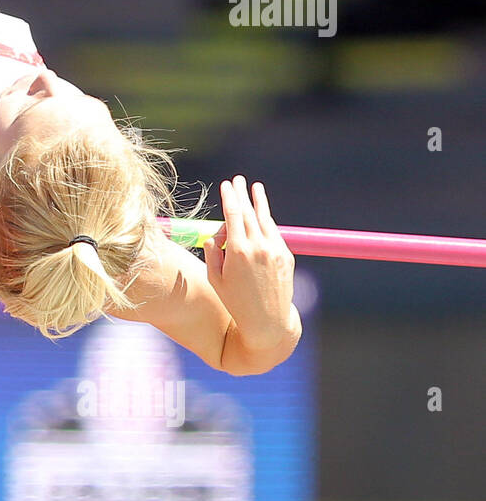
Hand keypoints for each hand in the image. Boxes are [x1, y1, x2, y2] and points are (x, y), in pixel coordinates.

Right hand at [203, 176, 297, 353]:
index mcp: (237, 252)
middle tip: (237, 180)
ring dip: (259, 202)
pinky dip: (266, 221)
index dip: (229, 197)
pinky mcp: (286, 256)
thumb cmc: (235, 301)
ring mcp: (275, 250)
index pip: (233, 215)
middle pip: (249, 212)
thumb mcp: (215, 279)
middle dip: (242, 194)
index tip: (226, 185)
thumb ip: (212, 252)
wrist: (268, 321)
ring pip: (265, 219)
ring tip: (255, 188)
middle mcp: (258, 247)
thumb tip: (215, 234)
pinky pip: (274, 233)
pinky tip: (262, 214)